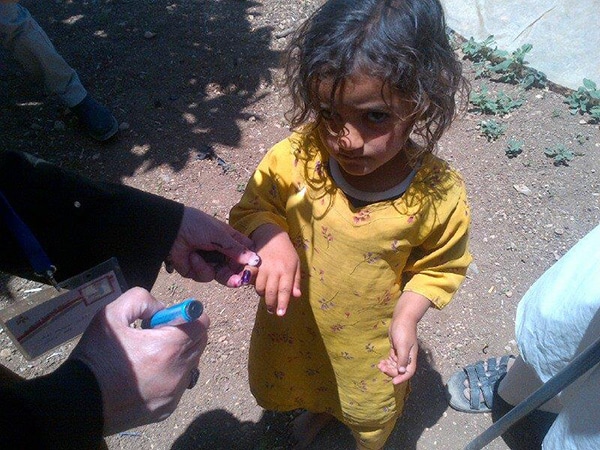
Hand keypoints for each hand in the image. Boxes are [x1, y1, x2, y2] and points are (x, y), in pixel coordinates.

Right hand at [69, 287, 209, 435]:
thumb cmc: (96, 356)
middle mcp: (178, 372)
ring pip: (191, 364)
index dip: (187, 315)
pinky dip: (169, 376)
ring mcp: (174, 393)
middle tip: (156, 335)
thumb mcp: (111, 315)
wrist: (78, 403)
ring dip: (178, 355)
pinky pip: (178, 385)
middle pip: (200, 342)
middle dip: (184, 333)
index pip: (202, 322)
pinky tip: (144, 376)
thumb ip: (141, 300)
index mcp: (169, 347)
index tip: (166, 319)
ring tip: (147, 356)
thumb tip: (161, 308)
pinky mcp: (167, 409)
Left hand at [167, 207, 259, 286]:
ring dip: (209, 267)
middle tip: (238, 281)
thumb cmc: (197, 226)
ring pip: (220, 276)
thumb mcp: (219, 236)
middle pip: (235, 270)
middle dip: (235, 276)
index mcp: (230, 241)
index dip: (250, 263)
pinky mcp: (197, 271)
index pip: (246, 254)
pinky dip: (198, 267)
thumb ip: (237, 250)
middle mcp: (222, 253)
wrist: (171, 230)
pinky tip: (191, 256)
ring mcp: (210, 262)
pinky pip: (204, 276)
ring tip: (199, 256)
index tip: (253, 269)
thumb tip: (256, 260)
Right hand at [246, 223, 300, 315]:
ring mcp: (263, 267)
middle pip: (271, 292)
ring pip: (259, 287)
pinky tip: (254, 284)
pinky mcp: (253, 263)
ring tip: (266, 294)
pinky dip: (251, 284)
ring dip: (262, 294)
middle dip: (270, 304)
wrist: (272, 236)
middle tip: (271, 311)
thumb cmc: (287, 252)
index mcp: (287, 270)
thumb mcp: (296, 264)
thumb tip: (296, 296)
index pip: (285, 290)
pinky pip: (250, 278)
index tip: (281, 314)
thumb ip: (296, 280)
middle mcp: (275, 270)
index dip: (282, 303)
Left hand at [378, 320, 418, 384]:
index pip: (408, 372)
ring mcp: (401, 353)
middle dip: (391, 371)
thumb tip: (401, 371)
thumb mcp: (403, 345)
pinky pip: (391, 360)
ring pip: (394, 365)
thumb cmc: (404, 331)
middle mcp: (407, 357)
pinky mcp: (395, 349)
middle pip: (399, 370)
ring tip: (380, 365)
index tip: (394, 382)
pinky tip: (381, 362)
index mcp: (411, 357)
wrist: (402, 319)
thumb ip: (402, 359)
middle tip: (382, 368)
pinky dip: (386, 362)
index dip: (402, 378)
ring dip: (387, 367)